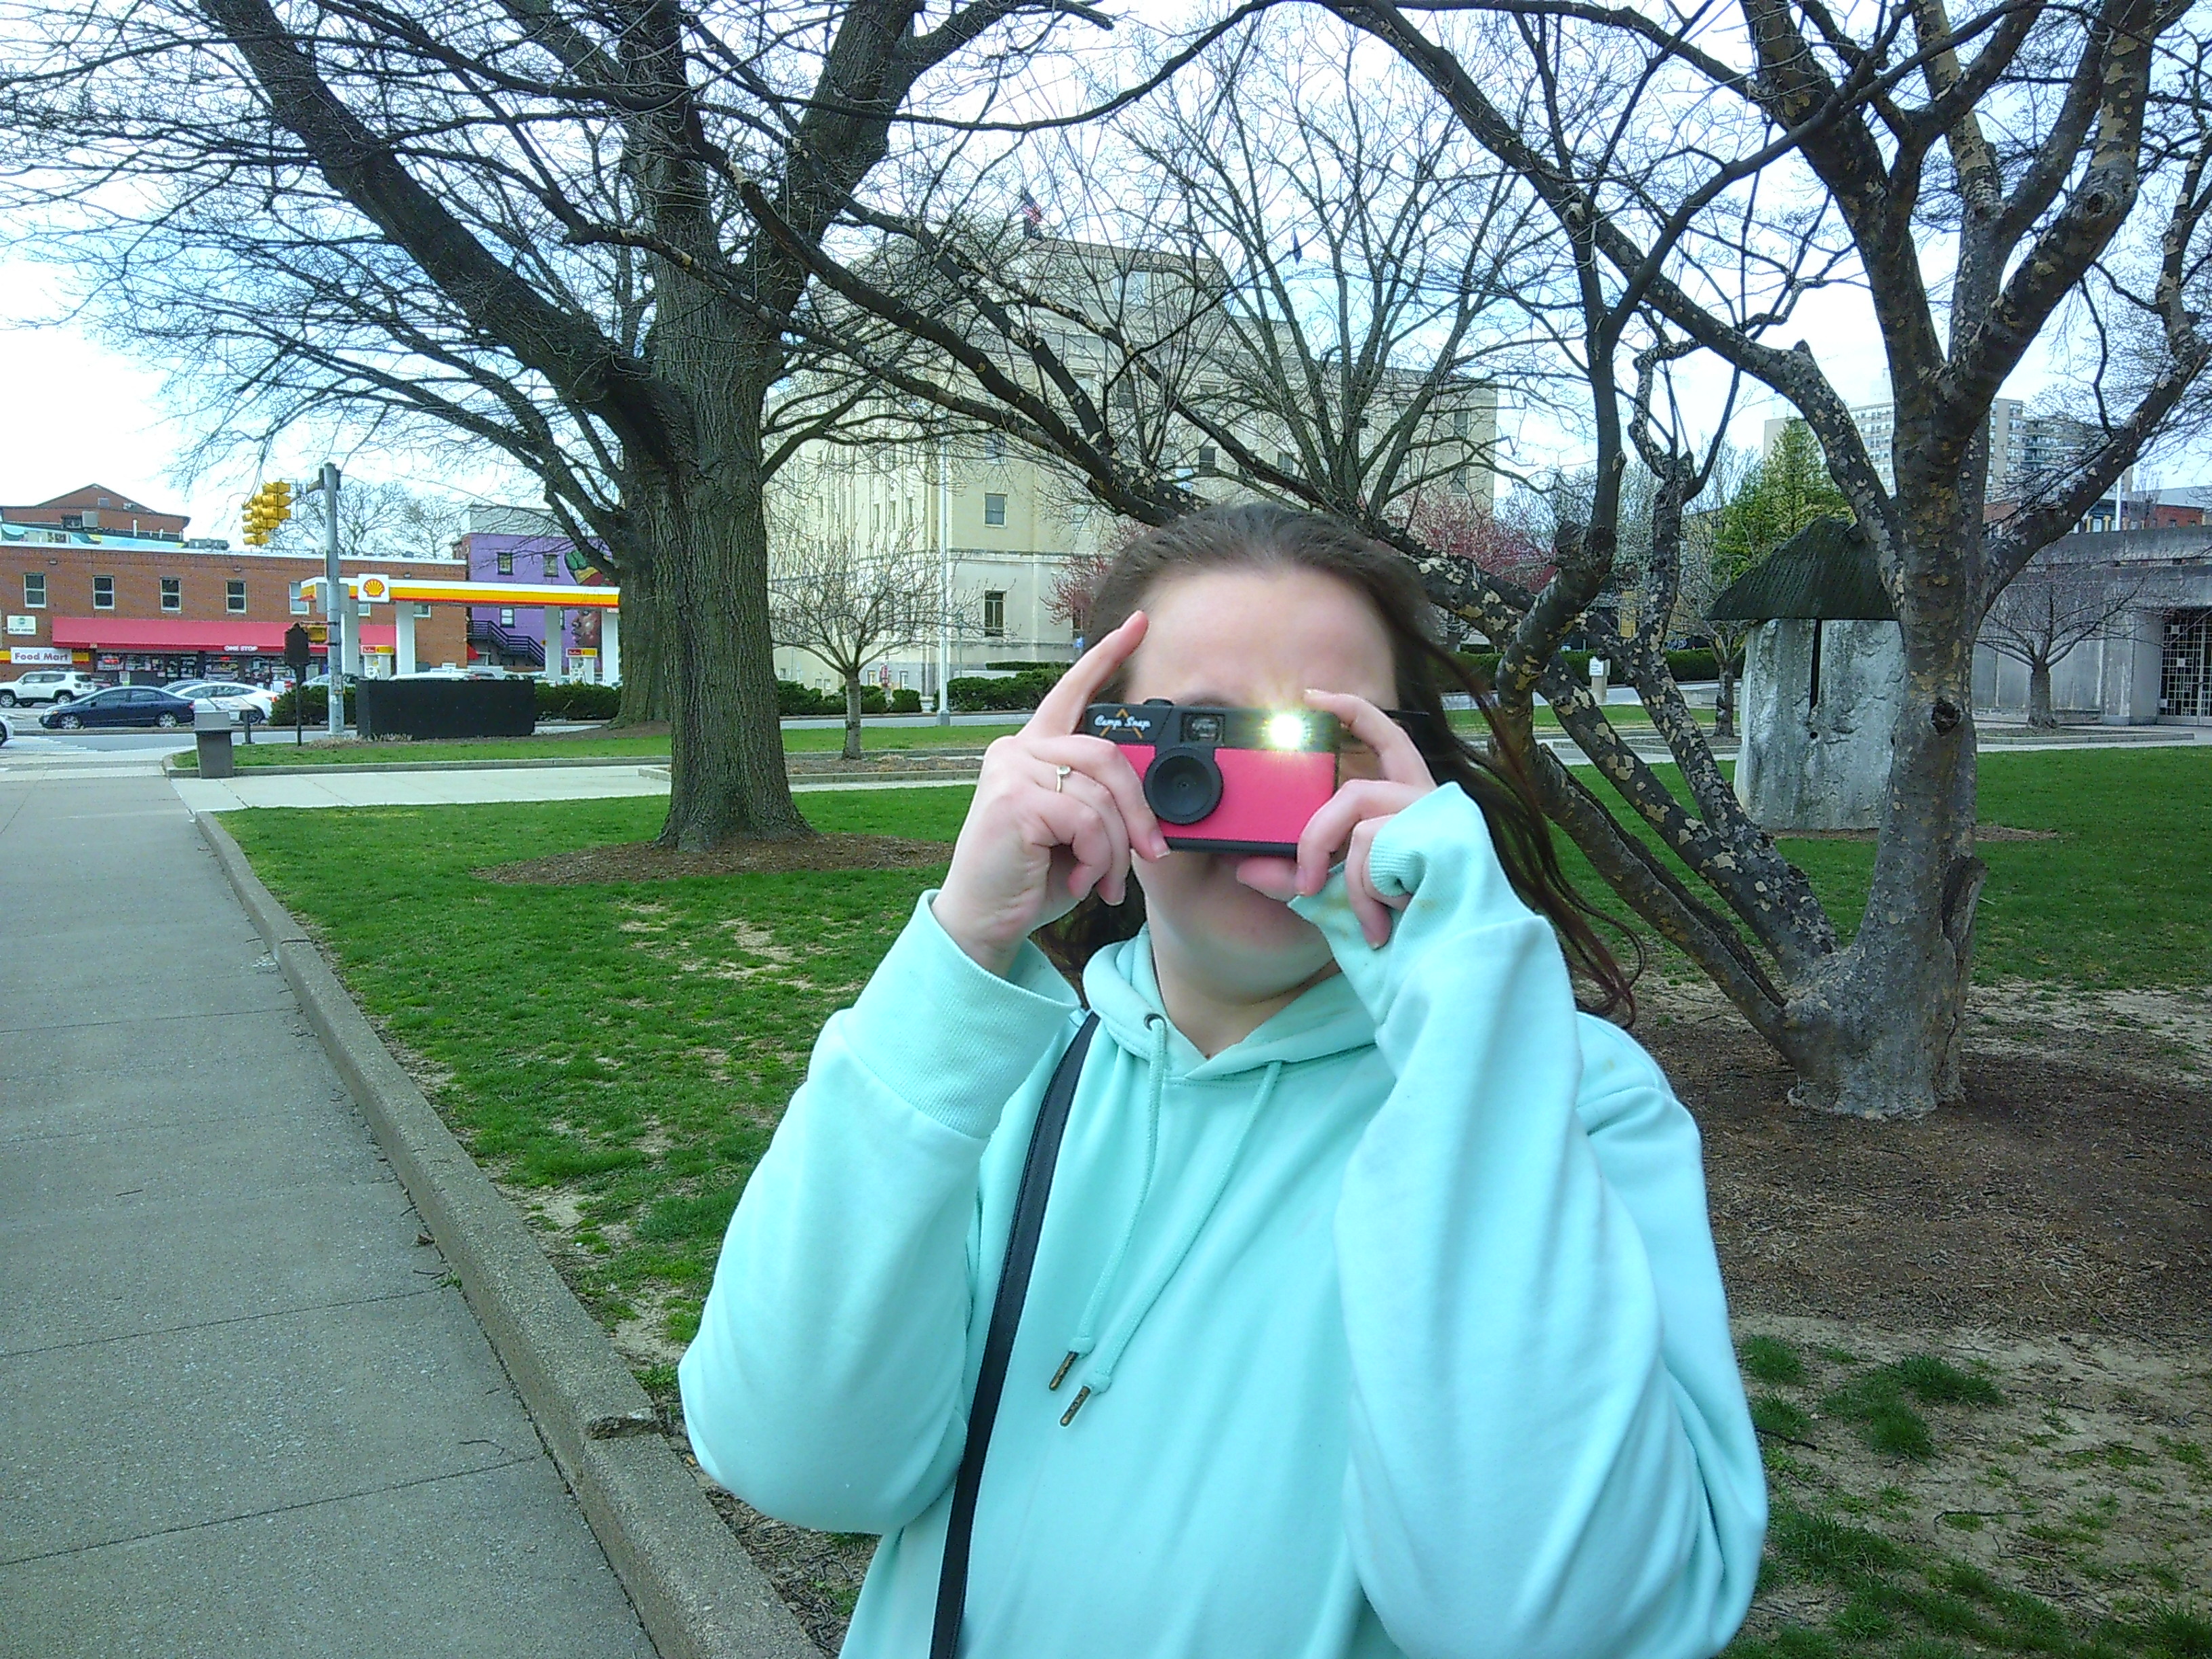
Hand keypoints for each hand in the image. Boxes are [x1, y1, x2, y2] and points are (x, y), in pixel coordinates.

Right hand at [932, 614, 1170, 973]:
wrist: (985, 919)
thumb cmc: (1032, 876)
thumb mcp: (1077, 830)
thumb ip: (1101, 800)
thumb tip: (1153, 804)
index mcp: (1033, 749)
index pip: (1073, 692)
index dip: (1108, 656)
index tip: (1139, 624)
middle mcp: (1017, 749)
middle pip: (1107, 755)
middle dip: (1138, 810)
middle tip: (1152, 853)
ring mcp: (1011, 770)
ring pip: (1100, 795)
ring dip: (1115, 848)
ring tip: (1103, 881)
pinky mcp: (1013, 800)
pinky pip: (1085, 820)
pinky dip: (1097, 857)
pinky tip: (1080, 879)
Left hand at [1237, 690, 1436, 947]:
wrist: (1455, 958)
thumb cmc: (1409, 923)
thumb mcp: (1340, 898)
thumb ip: (1296, 880)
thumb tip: (1244, 867)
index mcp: (1411, 803)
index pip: (1387, 738)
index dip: (1353, 710)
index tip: (1312, 697)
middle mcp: (1429, 802)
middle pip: (1354, 791)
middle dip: (1318, 838)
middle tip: (1304, 882)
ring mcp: (1438, 817)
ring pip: (1361, 825)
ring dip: (1346, 877)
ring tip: (1363, 918)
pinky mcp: (1441, 836)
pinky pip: (1376, 850)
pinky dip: (1370, 891)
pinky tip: (1390, 916)